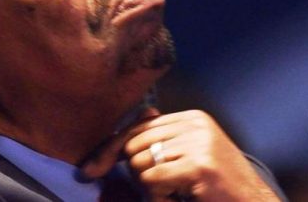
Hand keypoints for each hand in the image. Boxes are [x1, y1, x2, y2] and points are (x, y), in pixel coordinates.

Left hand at [86, 109, 279, 201]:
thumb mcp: (193, 155)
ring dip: (150, 189)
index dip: (111, 149)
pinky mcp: (199, 165)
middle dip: (136, 173)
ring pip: (140, 164)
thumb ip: (166, 138)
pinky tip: (178, 199)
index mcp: (193, 118)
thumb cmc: (219, 186)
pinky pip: (151, 181)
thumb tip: (141, 115)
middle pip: (134, 144)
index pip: (138, 127)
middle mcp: (196, 124)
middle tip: (163, 191)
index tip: (89, 169)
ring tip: (176, 195)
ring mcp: (199, 143)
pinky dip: (158, 197)